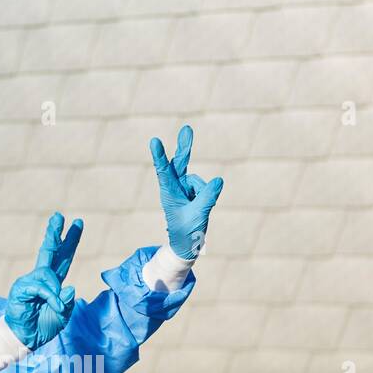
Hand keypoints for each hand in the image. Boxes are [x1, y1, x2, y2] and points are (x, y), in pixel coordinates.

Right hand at [4, 212, 81, 349]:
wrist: (25, 339)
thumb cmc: (42, 327)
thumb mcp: (62, 316)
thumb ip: (67, 303)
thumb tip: (70, 288)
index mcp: (52, 282)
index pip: (63, 258)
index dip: (70, 241)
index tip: (78, 223)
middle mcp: (40, 278)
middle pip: (50, 251)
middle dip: (55, 234)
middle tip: (60, 216)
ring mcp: (29, 282)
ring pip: (48, 274)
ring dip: (55, 290)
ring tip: (57, 307)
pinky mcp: (21, 288)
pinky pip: (41, 287)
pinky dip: (51, 297)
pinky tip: (54, 306)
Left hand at [150, 124, 223, 259]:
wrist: (187, 244)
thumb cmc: (186, 232)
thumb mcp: (198, 215)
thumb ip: (208, 197)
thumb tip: (218, 180)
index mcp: (169, 193)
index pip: (164, 172)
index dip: (160, 156)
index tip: (154, 141)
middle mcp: (175, 187)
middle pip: (180, 163)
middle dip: (185, 147)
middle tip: (187, 128)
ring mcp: (184, 189)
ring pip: (198, 181)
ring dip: (203, 192)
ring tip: (198, 209)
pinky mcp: (192, 192)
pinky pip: (205, 187)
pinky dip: (206, 195)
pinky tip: (201, 206)